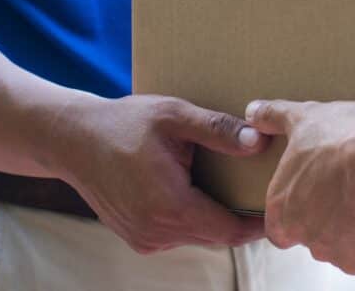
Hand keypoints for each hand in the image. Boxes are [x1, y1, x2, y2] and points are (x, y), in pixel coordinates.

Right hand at [47, 94, 267, 253]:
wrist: (73, 139)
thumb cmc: (124, 122)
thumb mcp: (174, 115)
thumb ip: (218, 129)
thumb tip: (259, 140)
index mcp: (169, 206)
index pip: (229, 231)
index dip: (258, 224)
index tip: (282, 206)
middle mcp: (156, 232)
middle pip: (217, 236)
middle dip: (244, 220)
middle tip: (271, 194)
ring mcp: (145, 238)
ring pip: (199, 236)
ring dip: (220, 218)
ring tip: (243, 190)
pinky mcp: (138, 237)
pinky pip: (179, 234)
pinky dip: (196, 218)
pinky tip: (204, 191)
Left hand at [246, 99, 354, 274]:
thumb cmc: (345, 138)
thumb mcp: (307, 117)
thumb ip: (275, 116)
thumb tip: (253, 111)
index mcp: (281, 206)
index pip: (278, 224)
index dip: (296, 210)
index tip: (316, 192)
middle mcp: (302, 234)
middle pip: (312, 234)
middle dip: (328, 218)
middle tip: (349, 190)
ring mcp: (334, 250)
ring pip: (343, 245)